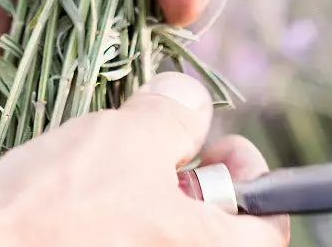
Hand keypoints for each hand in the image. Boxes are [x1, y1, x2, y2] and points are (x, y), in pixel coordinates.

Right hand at [0, 74, 288, 246]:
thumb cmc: (62, 209)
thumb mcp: (131, 140)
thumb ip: (176, 115)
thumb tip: (191, 99)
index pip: (268, 227)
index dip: (249, 174)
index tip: (221, 144)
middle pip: (211, 231)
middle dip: (189, 178)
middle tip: (158, 143)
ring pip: (159, 237)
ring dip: (144, 193)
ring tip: (109, 158)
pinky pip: (117, 244)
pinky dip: (111, 218)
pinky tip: (76, 191)